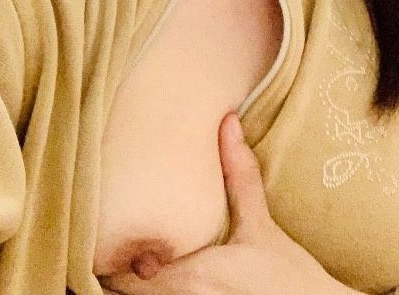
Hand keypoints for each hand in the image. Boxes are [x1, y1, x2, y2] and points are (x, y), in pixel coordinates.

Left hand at [99, 111, 357, 294]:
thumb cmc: (290, 277)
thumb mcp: (261, 225)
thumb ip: (238, 174)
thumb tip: (228, 121)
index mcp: (187, 276)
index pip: (119, 275)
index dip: (108, 257)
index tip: (109, 238)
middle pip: (121, 293)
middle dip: (117, 275)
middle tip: (121, 251)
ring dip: (137, 288)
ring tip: (136, 267)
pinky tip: (160, 284)